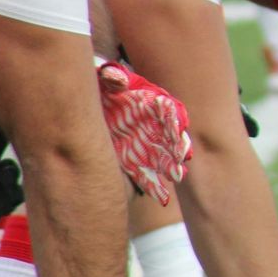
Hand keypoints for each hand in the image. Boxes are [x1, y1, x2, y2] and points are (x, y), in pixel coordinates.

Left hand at [96, 61, 192, 204]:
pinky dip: (157, 188)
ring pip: (165, 159)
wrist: (94, 107)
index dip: (175, 120)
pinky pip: (148, 177)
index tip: (179, 128)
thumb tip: (117, 79)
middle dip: (180, 147)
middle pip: (173, 138)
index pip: (170, 112)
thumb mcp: (104, 78)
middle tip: (183, 157)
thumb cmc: (103, 88)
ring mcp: (147, 146)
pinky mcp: (135, 163)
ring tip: (177, 177)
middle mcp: (155, 127)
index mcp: (153, 104)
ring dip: (173, 167)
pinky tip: (164, 199)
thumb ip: (111, 76)